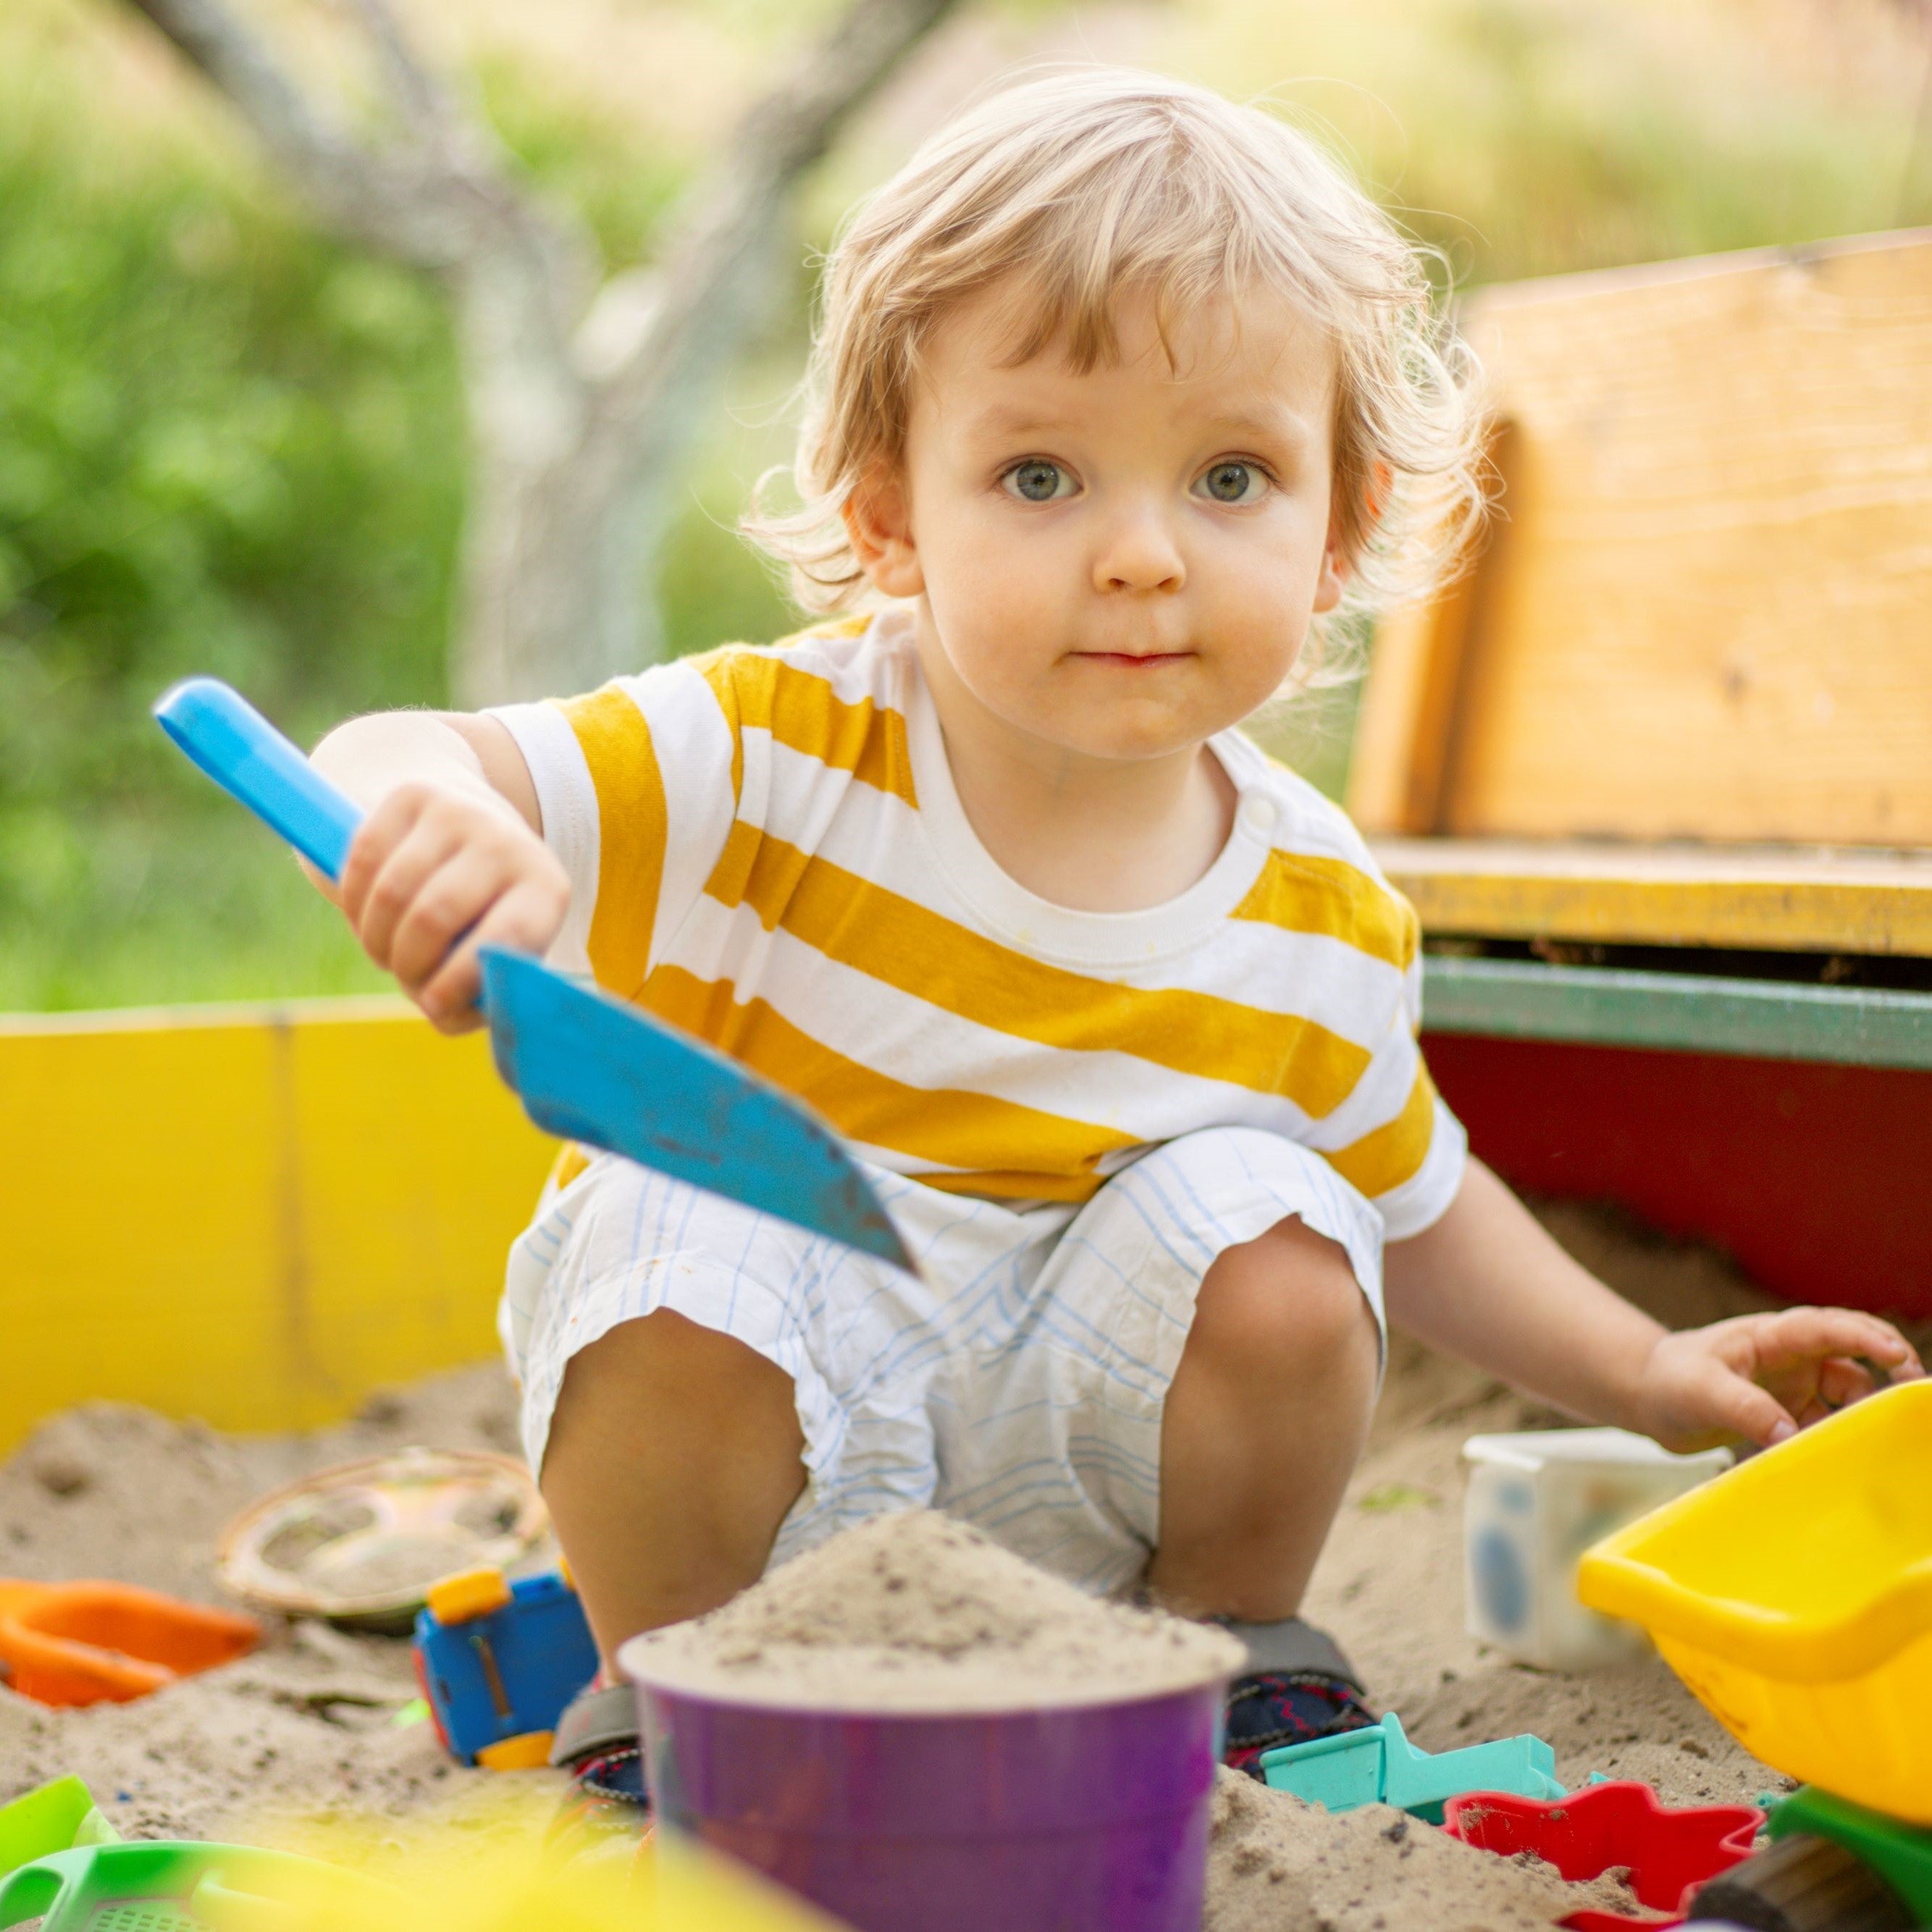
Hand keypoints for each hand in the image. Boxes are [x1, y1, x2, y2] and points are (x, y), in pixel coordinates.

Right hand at [335, 780, 568, 1033]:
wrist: (466, 820)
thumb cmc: (483, 910)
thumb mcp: (496, 947)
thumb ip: (477, 990)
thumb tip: (448, 1013)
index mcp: (546, 888)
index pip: (506, 937)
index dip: (461, 979)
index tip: (431, 1005)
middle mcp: (507, 842)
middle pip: (433, 917)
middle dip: (408, 964)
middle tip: (404, 978)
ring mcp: (458, 812)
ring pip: (391, 894)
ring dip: (376, 940)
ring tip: (386, 953)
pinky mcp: (411, 794)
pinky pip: (362, 860)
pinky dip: (354, 904)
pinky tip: (367, 919)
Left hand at [1633, 1307, 1923, 1451]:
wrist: (1647, 1397)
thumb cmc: (1670, 1381)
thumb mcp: (1700, 1391)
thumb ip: (1744, 1408)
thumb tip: (1789, 1435)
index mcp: (1769, 1335)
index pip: (1825, 1328)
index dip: (1866, 1338)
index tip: (1899, 1356)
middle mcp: (1789, 1355)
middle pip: (1852, 1352)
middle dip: (1889, 1363)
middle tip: (1917, 1392)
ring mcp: (1793, 1383)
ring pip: (1847, 1391)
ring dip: (1866, 1409)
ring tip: (1887, 1437)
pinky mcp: (1788, 1412)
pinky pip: (1827, 1422)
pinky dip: (1841, 1437)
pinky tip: (1850, 1459)